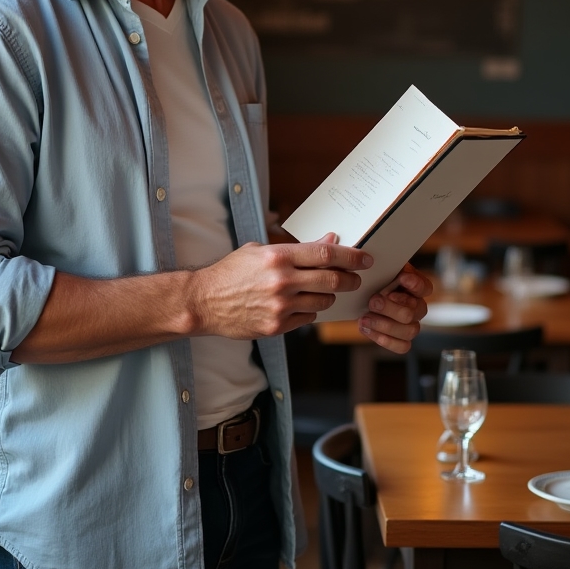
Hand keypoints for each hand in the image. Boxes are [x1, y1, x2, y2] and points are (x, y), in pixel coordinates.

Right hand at [190, 232, 370, 338]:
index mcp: (278, 257)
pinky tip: (301, 304)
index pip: (325, 255)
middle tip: (355, 278)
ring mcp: (280, 307)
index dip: (351, 256)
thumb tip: (329, 242)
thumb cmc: (231, 272)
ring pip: (323, 302)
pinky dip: (310, 311)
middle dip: (350, 279)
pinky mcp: (277, 326)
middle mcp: (282, 282)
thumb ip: (297, 248)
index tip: (365, 258)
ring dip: (329, 296)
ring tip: (322, 290)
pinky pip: (307, 319)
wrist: (204, 302)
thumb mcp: (261, 250)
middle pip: (332, 280)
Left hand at [357, 262, 431, 353]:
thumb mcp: (379, 269)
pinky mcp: (401, 339)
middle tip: (373, 301)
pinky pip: (402, 346)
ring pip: (410, 331)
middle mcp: (416, 306)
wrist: (360, 298)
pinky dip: (384, 339)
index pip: (425, 287)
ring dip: (385, 325)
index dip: (416, 284)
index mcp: (415, 287)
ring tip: (365, 317)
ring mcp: (410, 324)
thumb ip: (383, 265)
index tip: (402, 278)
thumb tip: (373, 256)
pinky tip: (367, 328)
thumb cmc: (373, 281)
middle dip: (391, 307)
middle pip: (414, 312)